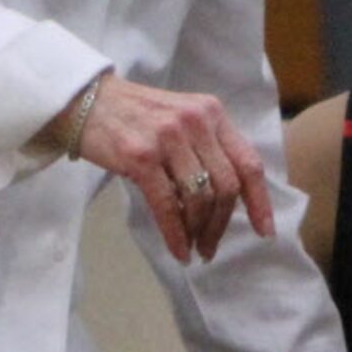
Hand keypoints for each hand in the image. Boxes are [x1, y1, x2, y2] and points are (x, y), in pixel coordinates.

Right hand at [69, 72, 272, 262]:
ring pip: (200, 197)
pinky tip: (178, 250)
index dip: (260, 201)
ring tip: (194, 249)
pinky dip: (176, 234)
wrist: (86, 101)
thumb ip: (207, 147)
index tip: (264, 231)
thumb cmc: (136, 116)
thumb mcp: (182, 119)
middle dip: (222, 224)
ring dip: (200, 231)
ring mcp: (169, 138)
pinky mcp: (141, 156)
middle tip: (211, 247)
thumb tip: (227, 199)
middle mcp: (196, 122)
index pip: (248, 161)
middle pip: (227, 185)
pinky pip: (168, 205)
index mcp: (213, 113)